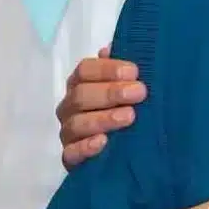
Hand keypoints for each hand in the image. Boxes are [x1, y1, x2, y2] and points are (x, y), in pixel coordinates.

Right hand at [58, 49, 143, 168]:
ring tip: (129, 117)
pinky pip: (71, 153)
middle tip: (139, 93)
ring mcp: (69, 133)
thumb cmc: (128, 111)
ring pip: (77, 123)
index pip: (85, 70)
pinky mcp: (71, 159)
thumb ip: (121, 72)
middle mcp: (71, 107)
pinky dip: (85, 147)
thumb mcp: (131, 90)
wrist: (129, 154)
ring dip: (103, 118)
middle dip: (110, 92)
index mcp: (82, 85)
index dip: (107, 69)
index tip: (134, 72)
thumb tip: (110, 49)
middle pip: (80, 95)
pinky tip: (103, 142)